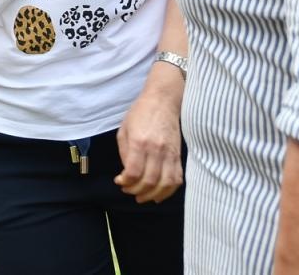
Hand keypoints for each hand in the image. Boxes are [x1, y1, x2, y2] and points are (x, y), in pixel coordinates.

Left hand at [114, 74, 183, 202]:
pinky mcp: (178, 155)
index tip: (120, 181)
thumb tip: (127, 174)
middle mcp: (156, 149)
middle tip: (129, 190)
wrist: (163, 100)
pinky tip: (159, 194)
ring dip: (153, 195)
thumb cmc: (140, 113)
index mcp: (140, 142)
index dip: (126, 182)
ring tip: (143, 196)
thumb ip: (125, 153)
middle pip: (149, 181)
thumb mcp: (124, 130)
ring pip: (165, 184)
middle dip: (136, 191)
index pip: (134, 172)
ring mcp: (170, 153)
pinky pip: (177, 179)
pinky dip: (168, 191)